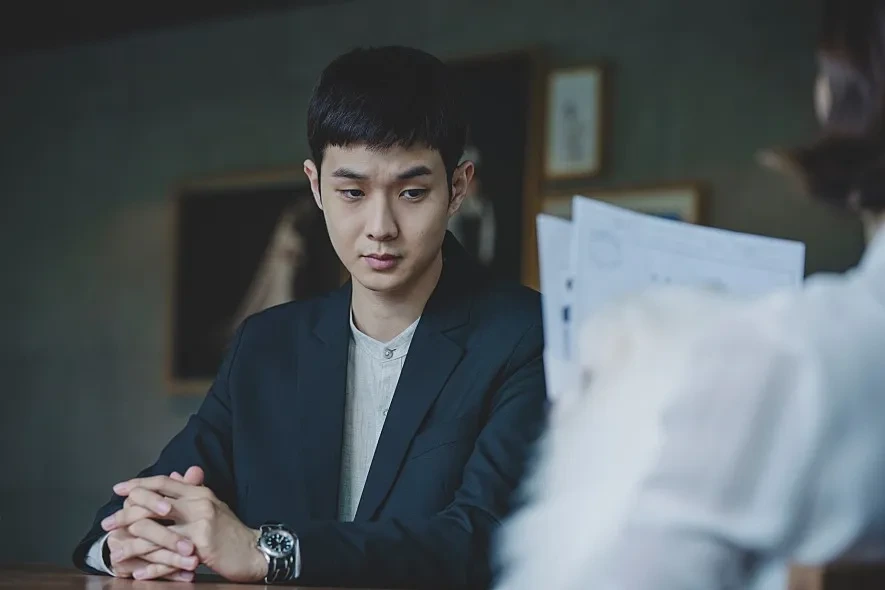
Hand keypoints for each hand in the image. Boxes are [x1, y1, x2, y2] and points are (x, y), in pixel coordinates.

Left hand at [105, 473, 266, 582]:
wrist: (254, 550)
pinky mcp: (201, 547)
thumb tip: (173, 477)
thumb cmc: (230, 530)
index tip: (118, 489)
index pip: (163, 482)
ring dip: (131, 546)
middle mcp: (198, 504)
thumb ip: (191, 491)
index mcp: (199, 492)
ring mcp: (200, 525)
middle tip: (107, 525)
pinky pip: (168, 559)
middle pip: (152, 505)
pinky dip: (151, 569)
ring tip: (115, 554)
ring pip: (155, 533)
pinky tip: (138, 573)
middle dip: (124, 516)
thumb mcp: (212, 505)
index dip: (138, 484)